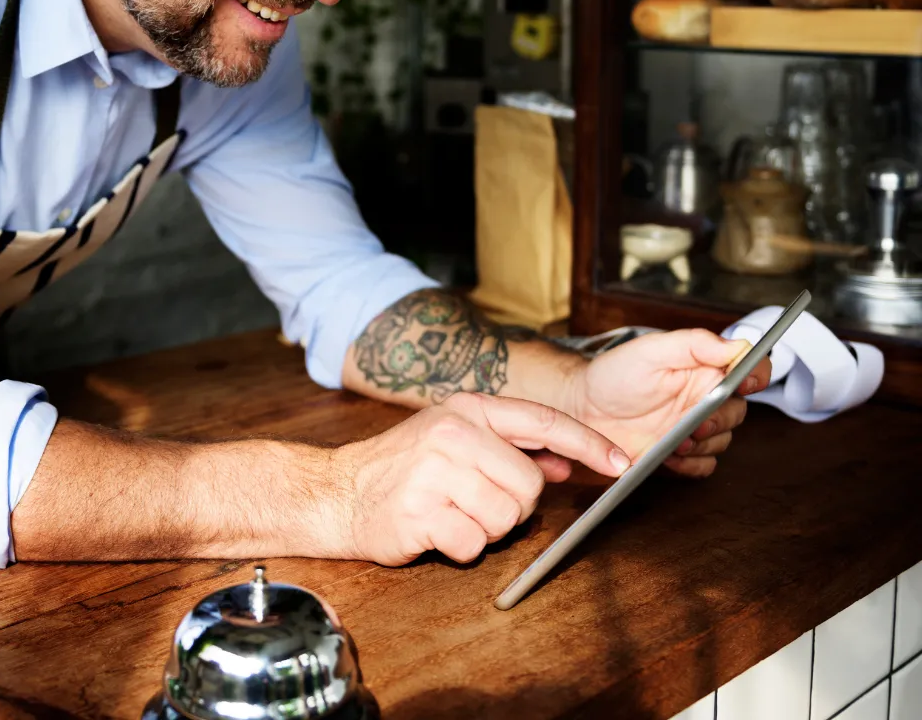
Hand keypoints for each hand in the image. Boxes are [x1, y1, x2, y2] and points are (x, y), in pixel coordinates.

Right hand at [335, 392, 630, 565]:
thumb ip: (509, 447)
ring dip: (485, 529)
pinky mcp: (420, 513)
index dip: (588, 443)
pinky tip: (435, 531)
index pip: (543, 421)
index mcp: (466, 410)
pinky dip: (460, 548)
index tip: (621, 463)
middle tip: (476, 503)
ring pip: (505, 519)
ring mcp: (434, 473)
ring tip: (452, 514)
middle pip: (529, 486)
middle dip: (512, 507)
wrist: (337, 492)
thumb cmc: (400, 469)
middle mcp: (452, 434)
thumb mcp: (454, 440)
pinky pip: (474, 545)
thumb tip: (563, 461)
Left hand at [567, 329, 771, 477]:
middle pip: (739, 410)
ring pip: (724, 440)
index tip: (746, 383)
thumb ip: (694, 344)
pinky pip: (705, 464)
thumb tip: (736, 346)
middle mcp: (704, 397)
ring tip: (675, 440)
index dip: (756, 375)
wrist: (582, 407)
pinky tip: (671, 455)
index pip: (749, 367)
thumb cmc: (613, 374)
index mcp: (703, 368)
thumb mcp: (650, 351)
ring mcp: (692, 426)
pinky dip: (693, 463)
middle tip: (696, 423)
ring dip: (704, 443)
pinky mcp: (679, 452)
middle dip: (721, 419)